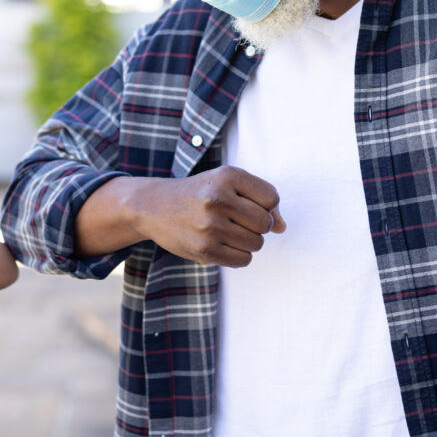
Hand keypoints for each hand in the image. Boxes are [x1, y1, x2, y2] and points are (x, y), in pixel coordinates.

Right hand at [130, 166, 284, 267]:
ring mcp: (211, 226)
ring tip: (227, 231)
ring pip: (256, 243)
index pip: (271, 198)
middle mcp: (218, 199)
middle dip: (257, 225)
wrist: (153, 206)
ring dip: (247, 241)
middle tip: (236, 219)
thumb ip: (260, 199)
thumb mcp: (227, 183)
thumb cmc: (198, 193)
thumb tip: (282, 227)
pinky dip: (238, 255)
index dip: (265, 205)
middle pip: (266, 223)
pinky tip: (222, 244)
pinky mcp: (205, 249)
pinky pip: (243, 260)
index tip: (247, 204)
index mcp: (227, 176)